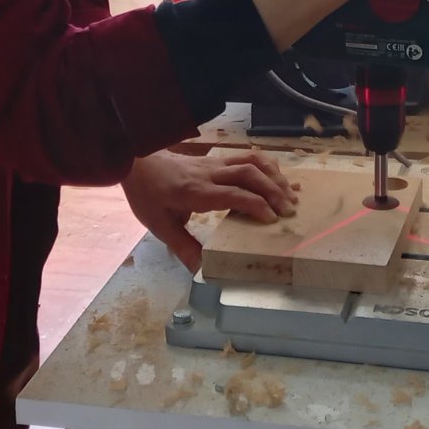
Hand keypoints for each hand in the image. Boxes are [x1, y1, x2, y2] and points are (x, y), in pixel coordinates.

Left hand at [120, 151, 296, 270]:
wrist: (138, 163)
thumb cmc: (148, 195)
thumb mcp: (160, 226)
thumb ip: (183, 247)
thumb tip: (201, 271)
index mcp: (196, 191)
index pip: (232, 193)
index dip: (255, 204)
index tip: (272, 219)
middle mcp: (209, 173)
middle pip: (248, 173)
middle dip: (273, 190)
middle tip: (290, 209)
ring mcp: (215, 163)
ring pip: (251, 160)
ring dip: (274, 175)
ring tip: (291, 193)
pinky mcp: (217, 159)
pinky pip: (246, 156)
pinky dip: (267, 164)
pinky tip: (280, 176)